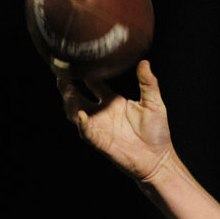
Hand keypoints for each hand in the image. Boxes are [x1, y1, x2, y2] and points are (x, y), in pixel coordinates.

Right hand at [58, 60, 174, 180]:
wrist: (157, 159)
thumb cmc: (157, 132)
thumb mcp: (154, 104)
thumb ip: (148, 84)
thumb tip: (145, 62)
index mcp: (113, 101)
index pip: (94, 83)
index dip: (86, 73)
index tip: (79, 59)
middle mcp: (102, 112)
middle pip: (77, 96)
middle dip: (67, 85)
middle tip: (62, 72)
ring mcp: (99, 126)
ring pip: (75, 112)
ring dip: (70, 101)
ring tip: (67, 89)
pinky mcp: (100, 141)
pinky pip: (86, 131)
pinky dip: (82, 123)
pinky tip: (81, 114)